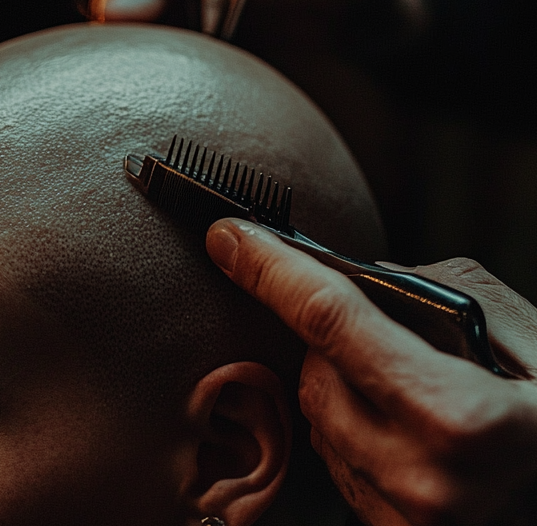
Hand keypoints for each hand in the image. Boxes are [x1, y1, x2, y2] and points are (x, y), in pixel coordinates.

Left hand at [207, 217, 536, 525]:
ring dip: (344, 388)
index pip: (329, 321)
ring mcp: (400, 517)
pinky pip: (336, 462)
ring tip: (414, 391)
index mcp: (456, 418)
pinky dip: (353, 432)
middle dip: (332, 339)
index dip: (271, 269)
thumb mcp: (531, 336)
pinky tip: (405, 430)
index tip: (229, 238)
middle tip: (382, 332)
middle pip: (315, 372)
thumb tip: (355, 282)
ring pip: (318, 419)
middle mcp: (418, 479)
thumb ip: (433, 295)